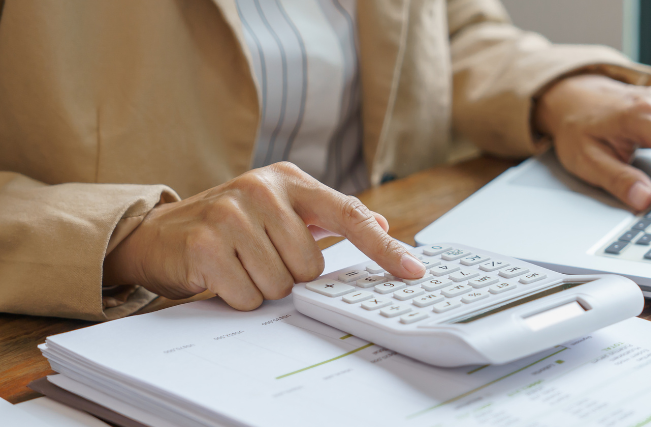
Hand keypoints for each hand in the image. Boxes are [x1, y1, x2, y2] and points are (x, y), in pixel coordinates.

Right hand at [103, 162, 425, 309]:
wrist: (160, 233)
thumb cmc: (229, 225)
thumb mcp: (280, 210)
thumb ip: (328, 217)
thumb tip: (380, 225)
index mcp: (289, 179)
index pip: (349, 214)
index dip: (384, 247)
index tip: (414, 271)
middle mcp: (262, 189)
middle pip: (310, 266)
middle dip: (288, 275)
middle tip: (260, 259)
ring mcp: (232, 213)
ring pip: (280, 284)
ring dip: (261, 287)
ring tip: (238, 264)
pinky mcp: (206, 243)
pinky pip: (248, 296)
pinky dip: (237, 296)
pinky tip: (221, 274)